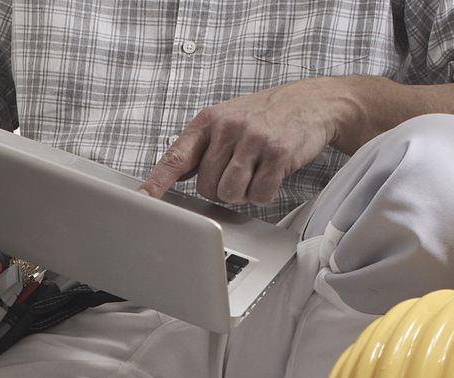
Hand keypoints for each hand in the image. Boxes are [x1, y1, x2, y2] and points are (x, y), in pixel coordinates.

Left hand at [141, 78, 364, 205]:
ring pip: (230, 193)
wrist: (311, 102)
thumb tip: (173, 176)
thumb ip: (201, 147)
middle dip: (220, 188)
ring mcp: (254, 140)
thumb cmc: (265, 115)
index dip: (157, 182)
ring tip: (255, 172)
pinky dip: (264, 193)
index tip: (142, 199)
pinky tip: (271, 174)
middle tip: (239, 170)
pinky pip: (259, 195)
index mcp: (209, 120)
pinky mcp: (278, 154)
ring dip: (243, 193)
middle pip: (205, 186)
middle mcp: (228, 127)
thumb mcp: (227, 120)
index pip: (176, 156)